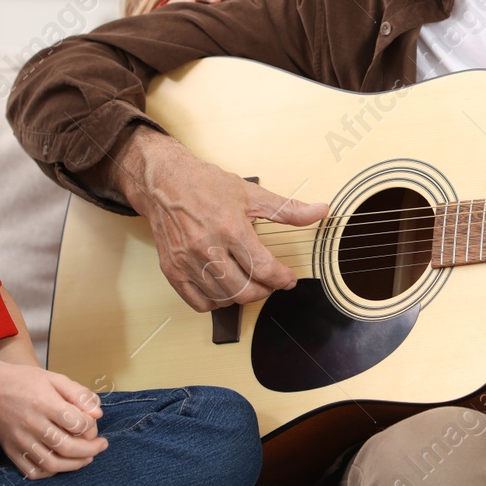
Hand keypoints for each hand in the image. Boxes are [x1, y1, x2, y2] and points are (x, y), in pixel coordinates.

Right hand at [0, 357, 105, 478]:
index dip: (91, 426)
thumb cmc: (25, 381)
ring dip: (75, 465)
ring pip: (52, 463)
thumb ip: (78, 394)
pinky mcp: (11, 451)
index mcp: (44, 403)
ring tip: (87, 458)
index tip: (93, 423)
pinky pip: (33, 472)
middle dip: (90, 450)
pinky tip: (62, 463)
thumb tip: (98, 413)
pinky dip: (51, 472)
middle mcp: (32, 424)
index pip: (76, 423)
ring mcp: (20, 440)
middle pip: (67, 447)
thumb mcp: (54, 378)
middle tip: (101, 446)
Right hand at [115, 128, 326, 311]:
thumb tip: (320, 210)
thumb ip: (287, 208)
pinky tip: (225, 289)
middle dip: (265, 290)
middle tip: (270, 282)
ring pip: (224, 299)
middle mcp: (207, 247)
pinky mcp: (172, 270)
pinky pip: (199, 303)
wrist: (164, 182)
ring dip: (243, 297)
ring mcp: (187, 261)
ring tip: (250, 283)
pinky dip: (217, 302)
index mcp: (230, 227)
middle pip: (245, 290)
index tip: (288, 278)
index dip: (282, 278)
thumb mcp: (251, 192)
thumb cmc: (205, 185)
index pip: (264, 268)